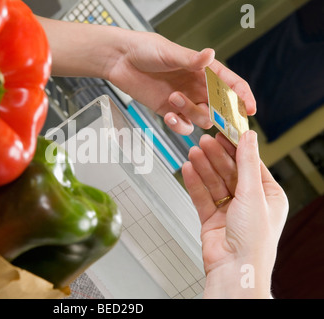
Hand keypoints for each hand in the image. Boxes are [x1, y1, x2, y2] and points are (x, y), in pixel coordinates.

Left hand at [106, 31, 256, 134]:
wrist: (120, 60)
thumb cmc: (144, 50)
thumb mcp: (168, 53)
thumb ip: (190, 59)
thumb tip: (210, 55)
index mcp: (203, 70)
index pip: (231, 84)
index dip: (243, 97)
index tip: (249, 110)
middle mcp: (197, 86)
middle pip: (220, 107)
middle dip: (221, 114)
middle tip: (212, 113)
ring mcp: (184, 100)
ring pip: (202, 118)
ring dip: (191, 112)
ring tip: (173, 98)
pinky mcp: (168, 110)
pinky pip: (182, 126)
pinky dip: (178, 125)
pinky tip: (168, 115)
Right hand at [182, 131, 287, 297]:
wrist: (234, 269)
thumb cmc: (253, 240)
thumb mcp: (253, 194)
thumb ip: (247, 163)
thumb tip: (249, 137)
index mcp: (268, 196)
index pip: (250, 164)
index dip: (236, 147)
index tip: (224, 132)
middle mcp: (248, 202)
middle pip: (229, 171)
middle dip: (216, 156)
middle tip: (204, 141)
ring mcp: (229, 210)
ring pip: (214, 182)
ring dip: (204, 167)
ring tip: (193, 153)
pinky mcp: (211, 218)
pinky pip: (202, 196)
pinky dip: (195, 183)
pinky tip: (188, 170)